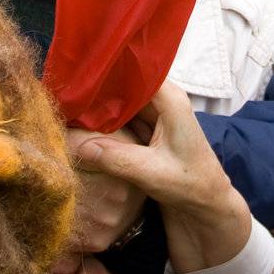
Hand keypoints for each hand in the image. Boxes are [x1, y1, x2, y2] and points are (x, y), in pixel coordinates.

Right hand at [76, 83, 252, 272]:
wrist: (206, 203)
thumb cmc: (191, 184)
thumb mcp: (151, 173)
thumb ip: (116, 158)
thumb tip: (79, 146)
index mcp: (170, 99)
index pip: (136, 70)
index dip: (109, 70)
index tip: (80, 76)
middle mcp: (163, 99)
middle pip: (125, 83)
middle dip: (99, 89)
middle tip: (67, 94)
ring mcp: (156, 112)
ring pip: (121, 100)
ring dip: (100, 105)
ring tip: (69, 105)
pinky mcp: (148, 126)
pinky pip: (122, 116)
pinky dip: (105, 120)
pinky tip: (82, 123)